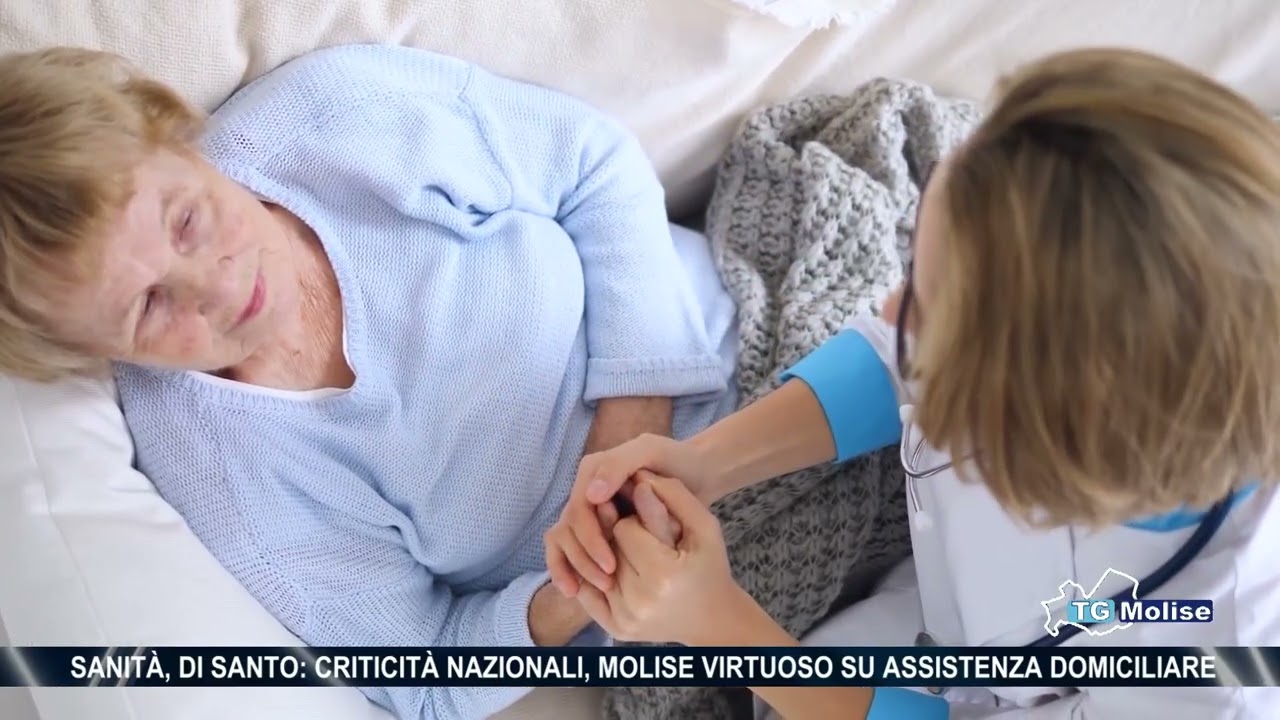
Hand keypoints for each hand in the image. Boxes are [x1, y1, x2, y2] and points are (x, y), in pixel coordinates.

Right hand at [545, 433, 715, 596]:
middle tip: (607, 585)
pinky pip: (574, 550)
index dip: (590, 540)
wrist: (698, 470)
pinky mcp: (598, 526)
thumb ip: (619, 466)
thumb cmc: (677, 459)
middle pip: (569, 530)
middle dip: (583, 559)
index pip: (579, 511)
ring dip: (576, 568)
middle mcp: (586, 490)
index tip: (610, 566)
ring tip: (599, 591)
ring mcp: (591, 510)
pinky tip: (578, 592)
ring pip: (567, 542)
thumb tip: (590, 496)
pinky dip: (572, 570)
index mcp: (592, 471)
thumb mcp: (650, 451)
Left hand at [576, 471, 745, 645]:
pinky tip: (618, 571)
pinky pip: (588, 593)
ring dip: (608, 556)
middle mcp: (639, 601)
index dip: (635, 520)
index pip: (623, 528)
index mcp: (663, 574)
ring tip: (636, 558)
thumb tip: (638, 480)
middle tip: (643, 541)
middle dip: (620, 538)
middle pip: (606, 548)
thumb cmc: (710, 567)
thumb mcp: (705, 527)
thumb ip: (675, 497)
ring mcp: (624, 619)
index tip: (651, 525)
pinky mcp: (615, 630)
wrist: (714, 619)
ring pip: (595, 568)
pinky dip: (596, 578)